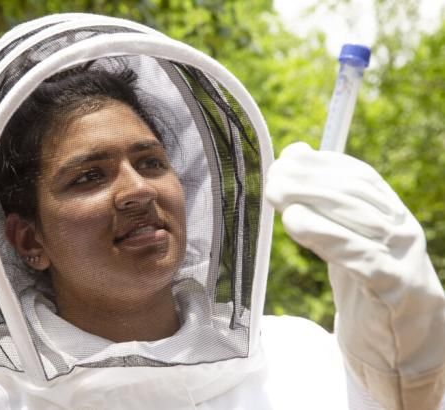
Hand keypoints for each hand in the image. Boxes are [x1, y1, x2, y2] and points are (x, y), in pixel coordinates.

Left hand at [265, 142, 444, 409]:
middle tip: (274, 176)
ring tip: (276, 193)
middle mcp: (403, 231)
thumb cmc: (365, 285)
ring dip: (311, 201)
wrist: (400, 345)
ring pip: (358, 220)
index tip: (290, 156)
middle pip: (356, 195)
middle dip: (310, 180)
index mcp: (393, 216)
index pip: (361, 177)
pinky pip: (359, 257)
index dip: (323, 163)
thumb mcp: (346, 240)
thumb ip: (324, 205)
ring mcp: (402, 259)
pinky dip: (325, 235)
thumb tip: (296, 153)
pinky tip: (295, 222)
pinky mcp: (393, 289)